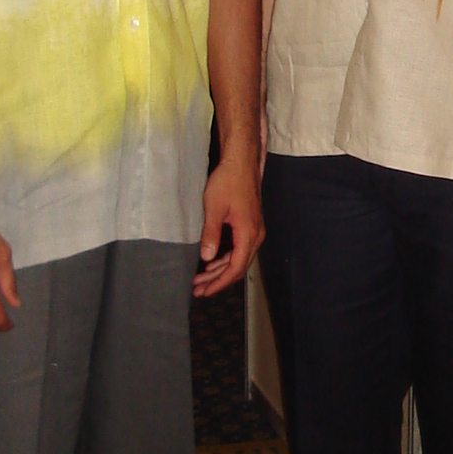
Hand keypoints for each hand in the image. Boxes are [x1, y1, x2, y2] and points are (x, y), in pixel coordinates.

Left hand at [194, 149, 263, 295]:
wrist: (241, 162)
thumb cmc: (228, 181)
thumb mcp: (214, 208)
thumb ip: (211, 234)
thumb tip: (206, 258)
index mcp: (248, 233)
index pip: (235, 268)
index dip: (219, 282)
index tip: (204, 291)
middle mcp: (255, 235)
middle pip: (238, 267)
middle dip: (217, 280)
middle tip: (198, 290)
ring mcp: (254, 230)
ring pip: (239, 258)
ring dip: (220, 270)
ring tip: (201, 279)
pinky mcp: (250, 225)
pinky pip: (239, 249)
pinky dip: (225, 259)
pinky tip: (212, 262)